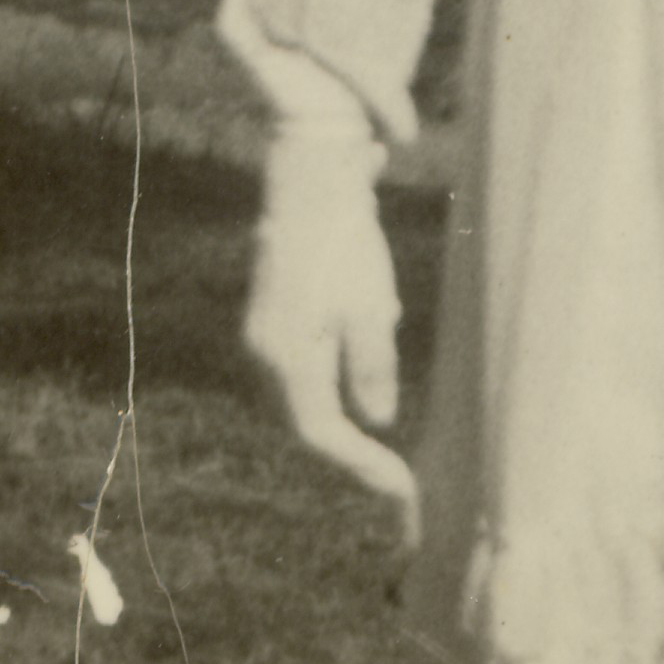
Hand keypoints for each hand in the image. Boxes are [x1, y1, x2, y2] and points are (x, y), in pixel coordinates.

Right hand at [246, 117, 414, 506]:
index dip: (363, 466)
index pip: (324, 435)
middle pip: (304, 425)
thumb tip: (378, 423)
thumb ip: (373, 370)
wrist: (308, 176)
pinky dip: (328, 391)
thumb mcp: (371, 307)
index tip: (403, 488)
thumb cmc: (346, 239)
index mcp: (286, 358)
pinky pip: (296, 374)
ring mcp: (259, 335)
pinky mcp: (268, 317)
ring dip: (337, 424)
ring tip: (379, 441)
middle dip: (349, 453)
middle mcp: (262, 354)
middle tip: (393, 476)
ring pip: (298, 402)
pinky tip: (359, 376)